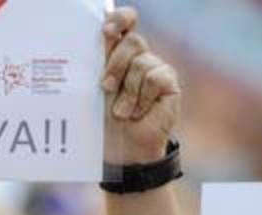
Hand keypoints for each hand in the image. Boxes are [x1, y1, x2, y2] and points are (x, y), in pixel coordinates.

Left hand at [101, 7, 180, 164]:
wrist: (121, 149)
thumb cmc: (102, 120)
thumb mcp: (93, 90)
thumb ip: (97, 63)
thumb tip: (101, 37)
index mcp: (115, 52)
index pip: (124, 21)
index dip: (120, 19)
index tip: (107, 30)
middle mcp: (137, 57)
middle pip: (133, 41)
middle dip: (116, 64)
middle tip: (105, 88)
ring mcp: (154, 68)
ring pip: (141, 63)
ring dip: (127, 92)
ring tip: (121, 113)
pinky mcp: (168, 83)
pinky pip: (155, 79)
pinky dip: (143, 98)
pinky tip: (139, 113)